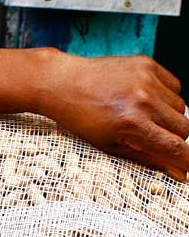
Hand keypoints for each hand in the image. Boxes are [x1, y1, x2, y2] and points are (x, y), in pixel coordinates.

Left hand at [40, 53, 188, 179]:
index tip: (187, 165)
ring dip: (168, 116)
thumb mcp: (109, 145)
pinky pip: (174, 86)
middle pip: (184, 128)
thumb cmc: (80, 117)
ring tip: (142, 115)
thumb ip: (148, 158)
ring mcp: (146, 80)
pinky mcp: (147, 65)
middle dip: (174, 137)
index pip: (176, 148)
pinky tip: (143, 98)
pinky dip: (165, 96)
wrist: (61, 82)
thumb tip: (178, 171)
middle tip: (152, 136)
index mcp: (132, 124)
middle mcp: (143, 101)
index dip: (186, 160)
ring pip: (182, 107)